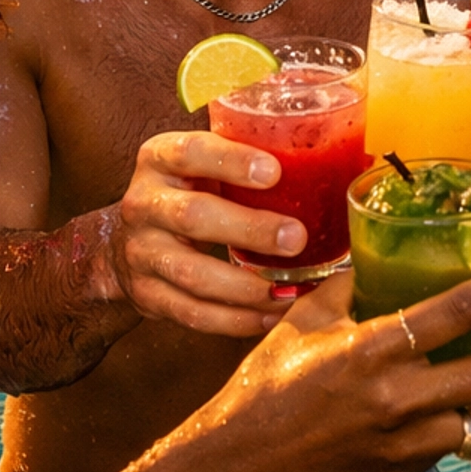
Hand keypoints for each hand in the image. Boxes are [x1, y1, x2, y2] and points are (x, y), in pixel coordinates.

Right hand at [108, 129, 312, 338]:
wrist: (128, 242)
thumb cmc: (187, 193)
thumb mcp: (202, 165)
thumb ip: (247, 157)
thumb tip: (342, 154)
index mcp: (159, 158)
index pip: (191, 152)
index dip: (231, 161)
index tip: (274, 172)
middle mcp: (144, 203)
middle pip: (193, 216)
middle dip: (249, 230)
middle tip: (295, 239)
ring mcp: (141, 252)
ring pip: (193, 273)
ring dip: (245, 286)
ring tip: (287, 289)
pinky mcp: (147, 295)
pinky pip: (192, 312)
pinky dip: (234, 319)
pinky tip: (268, 315)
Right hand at [206, 263, 470, 471]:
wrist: (244, 460)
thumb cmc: (269, 381)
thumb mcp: (306, 317)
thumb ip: (353, 282)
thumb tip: (385, 250)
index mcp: (373, 349)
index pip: (458, 312)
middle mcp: (399, 398)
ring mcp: (407, 441)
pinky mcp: (406, 468)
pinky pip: (463, 445)